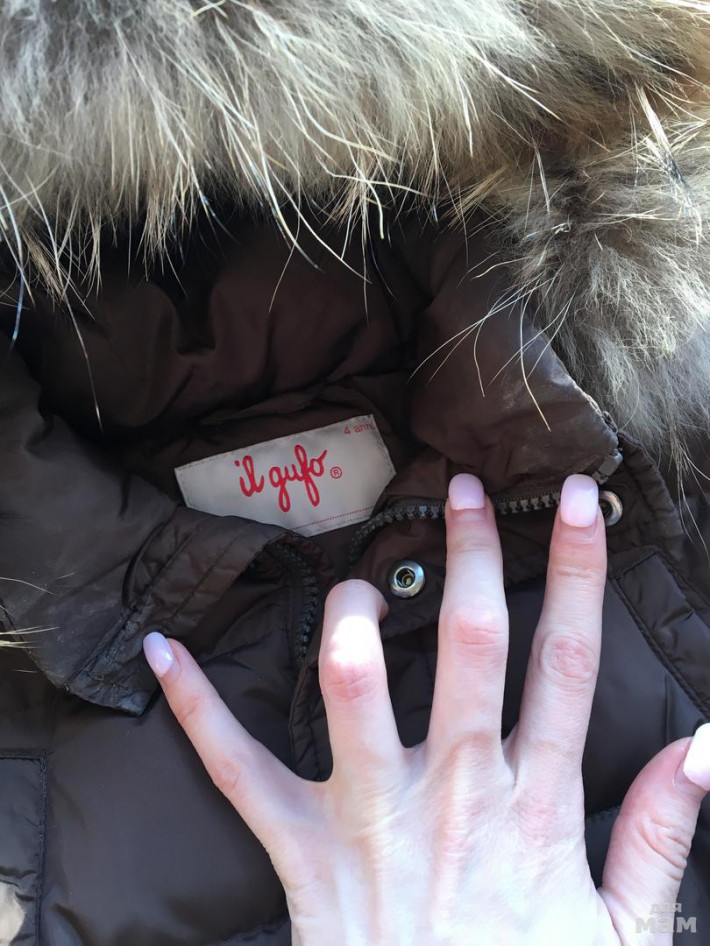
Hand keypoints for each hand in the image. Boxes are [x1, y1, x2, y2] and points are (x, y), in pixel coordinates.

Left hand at [144, 473, 709, 944]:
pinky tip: (165, 651)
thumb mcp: (622, 934)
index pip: (567, 663)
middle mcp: (452, 793)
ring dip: (352, 618)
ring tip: (356, 574)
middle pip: (468, 646)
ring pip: (356, 689)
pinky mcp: (301, 850)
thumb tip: (706, 745)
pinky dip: (199, 707)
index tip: (579, 503)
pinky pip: (238, 770)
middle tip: (462, 492)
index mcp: (533, 806)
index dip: (579, 573)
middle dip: (471, 557)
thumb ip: (662, 835)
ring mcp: (370, 817)